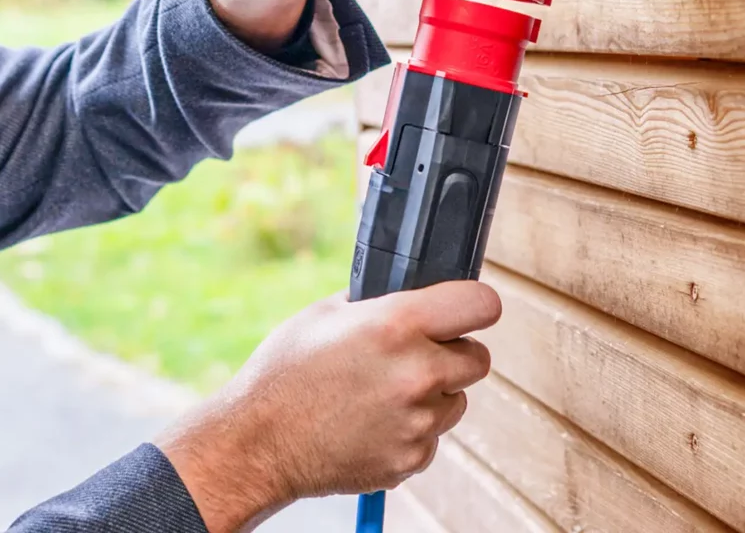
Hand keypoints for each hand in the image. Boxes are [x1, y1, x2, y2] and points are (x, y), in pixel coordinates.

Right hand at [156, 281, 500, 532]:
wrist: (258, 442)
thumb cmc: (286, 370)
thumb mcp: (329, 311)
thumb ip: (382, 300)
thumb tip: (414, 290)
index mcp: (398, 325)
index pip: (482, 304)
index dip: (476, 304)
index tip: (468, 308)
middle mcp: (417, 373)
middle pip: (478, 357)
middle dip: (455, 351)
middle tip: (419, 351)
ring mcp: (416, 421)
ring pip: (457, 399)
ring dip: (434, 392)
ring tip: (384, 389)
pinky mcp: (409, 459)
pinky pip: (432, 435)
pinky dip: (413, 428)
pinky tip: (373, 419)